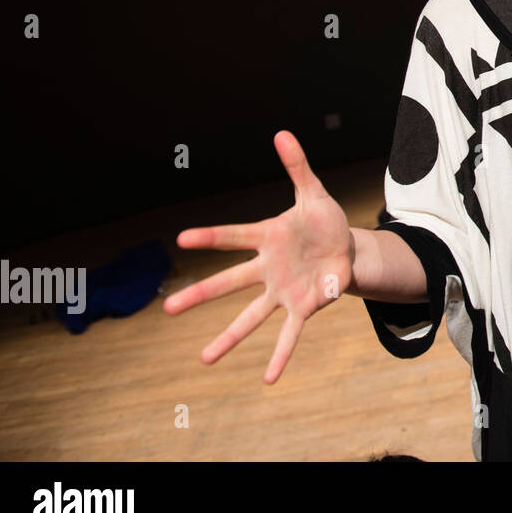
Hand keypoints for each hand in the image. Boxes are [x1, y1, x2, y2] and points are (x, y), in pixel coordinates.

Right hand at [164, 130, 354, 383]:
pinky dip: (280, 356)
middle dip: (200, 295)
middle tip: (166, 309)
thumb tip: (282, 133)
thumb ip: (297, 166)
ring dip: (228, 338)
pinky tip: (269, 379)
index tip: (182, 239)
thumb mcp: (314, 192)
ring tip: (204, 360)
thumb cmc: (322, 221)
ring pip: (250, 316)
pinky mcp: (302, 307)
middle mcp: (267, 269)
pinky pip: (289, 334)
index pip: (234, 236)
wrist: (345, 249)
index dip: (211, 237)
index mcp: (266, 237)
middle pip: (230, 282)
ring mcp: (281, 291)